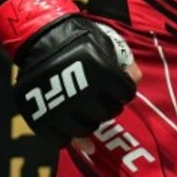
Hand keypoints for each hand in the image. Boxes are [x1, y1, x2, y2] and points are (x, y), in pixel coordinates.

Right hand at [0, 0, 140, 145]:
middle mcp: (83, 94)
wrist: (40, 37)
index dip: (124, 90)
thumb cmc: (78, 38)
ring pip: (87, 129)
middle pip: (108, 113)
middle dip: (108, 106)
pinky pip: (62, 140)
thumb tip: (136, 81)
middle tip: (100, 97)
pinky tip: (72, 126)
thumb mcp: (106, 41)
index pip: (126, 94)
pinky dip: (69, 137)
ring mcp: (61, 110)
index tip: (117, 87)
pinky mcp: (42, 120)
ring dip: (90, 121)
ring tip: (85, 108)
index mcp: (102, 73)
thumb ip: (125, 61)